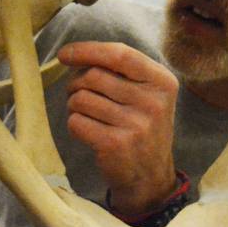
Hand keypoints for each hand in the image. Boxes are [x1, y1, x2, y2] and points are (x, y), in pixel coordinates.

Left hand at [58, 41, 179, 214]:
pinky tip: (87, 130)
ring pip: (82, 98)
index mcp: (162, 81)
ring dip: (74, 104)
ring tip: (85, 113)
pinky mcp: (115, 144)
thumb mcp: (148, 94)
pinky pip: (76, 122)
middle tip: (77, 92)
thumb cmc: (142, 125)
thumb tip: (74, 54)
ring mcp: (136, 124)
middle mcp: (153, 101)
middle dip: (77, 82)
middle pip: (95, 76)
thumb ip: (122, 71)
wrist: (150, 176)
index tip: (65, 54)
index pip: (120, 54)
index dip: (88, 50)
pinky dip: (74, 124)